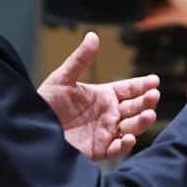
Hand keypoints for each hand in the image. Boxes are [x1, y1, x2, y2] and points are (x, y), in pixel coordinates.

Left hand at [38, 32, 159, 159]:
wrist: (31, 128)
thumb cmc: (44, 102)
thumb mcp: (62, 78)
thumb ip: (80, 60)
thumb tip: (93, 35)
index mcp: (103, 95)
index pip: (129, 89)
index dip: (142, 84)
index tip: (155, 80)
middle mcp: (108, 114)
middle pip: (134, 107)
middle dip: (146, 101)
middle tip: (153, 95)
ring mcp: (105, 132)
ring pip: (130, 127)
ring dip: (141, 121)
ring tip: (149, 114)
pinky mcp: (98, 150)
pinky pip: (115, 149)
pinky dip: (124, 145)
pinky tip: (128, 138)